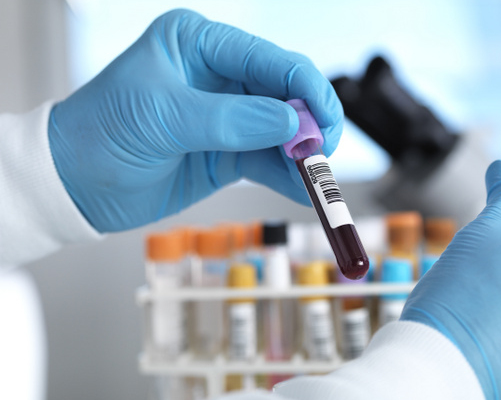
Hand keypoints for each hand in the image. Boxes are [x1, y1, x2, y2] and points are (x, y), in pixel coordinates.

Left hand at [48, 9, 342, 232]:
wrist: (74, 183)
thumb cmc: (102, 133)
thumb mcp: (163, 117)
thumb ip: (231, 120)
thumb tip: (293, 125)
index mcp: (199, 43)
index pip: (268, 59)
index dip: (304, 88)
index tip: (324, 121)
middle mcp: (218, 75)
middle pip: (285, 94)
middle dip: (309, 124)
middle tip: (322, 153)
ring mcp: (227, 116)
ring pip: (283, 131)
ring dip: (303, 155)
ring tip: (317, 180)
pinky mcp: (228, 152)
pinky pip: (269, 161)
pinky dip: (288, 176)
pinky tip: (302, 189)